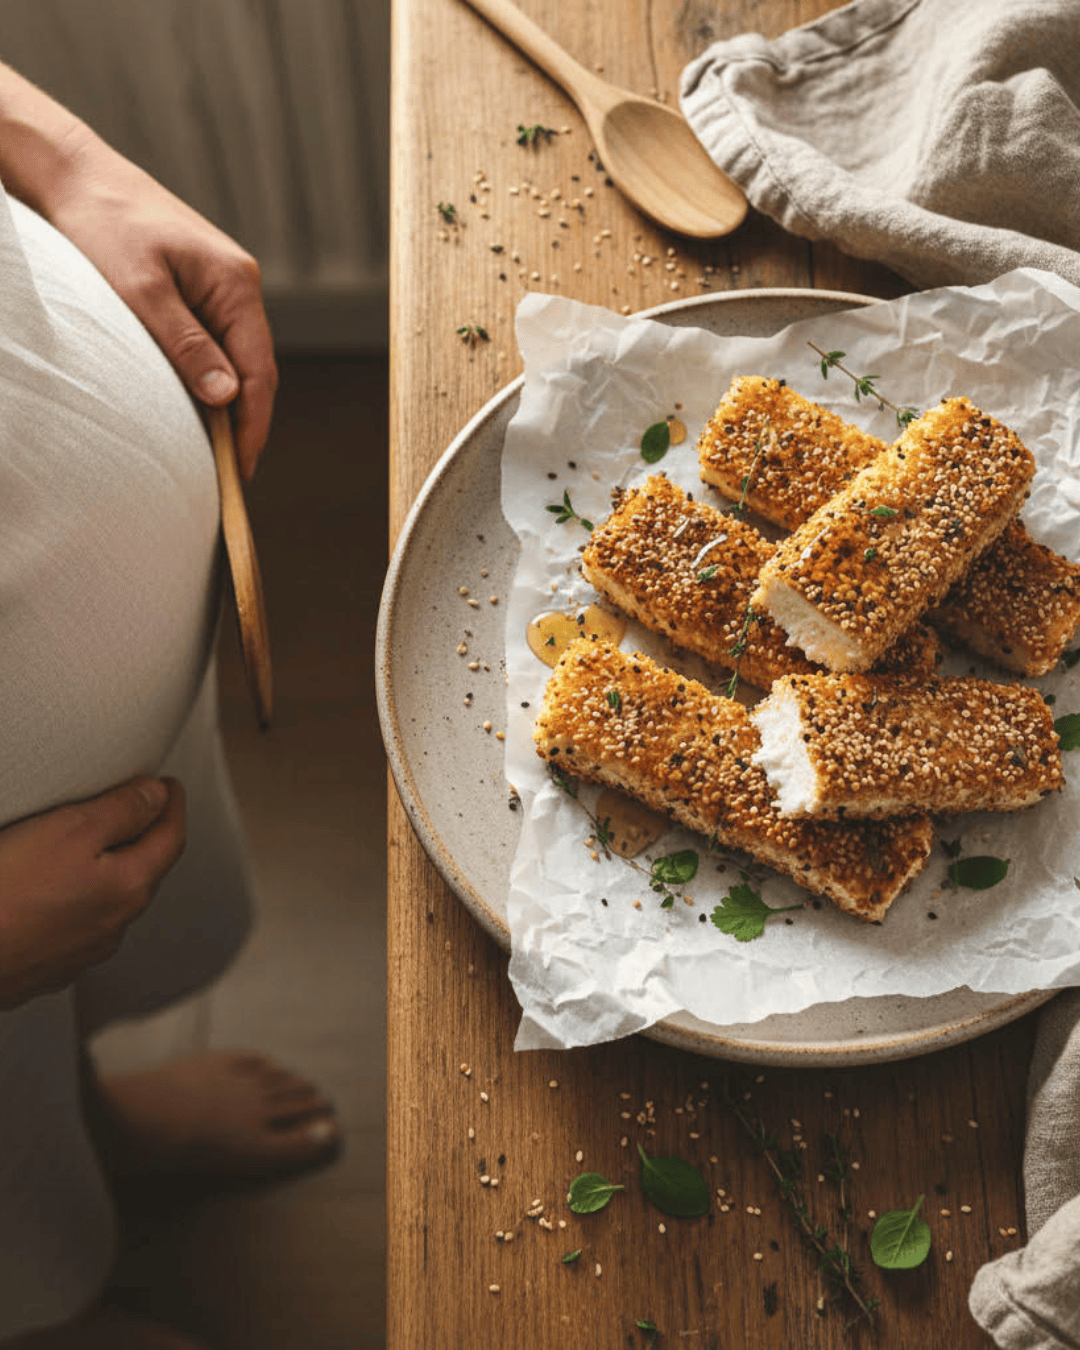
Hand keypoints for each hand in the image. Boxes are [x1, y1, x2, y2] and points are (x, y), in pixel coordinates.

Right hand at [0, 777, 185, 1008]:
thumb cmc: (7, 892)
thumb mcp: (70, 830)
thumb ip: (122, 811)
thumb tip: (158, 795)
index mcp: (129, 888)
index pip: (171, 839)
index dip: (173, 805)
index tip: (170, 785)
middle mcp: (114, 925)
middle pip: (145, 872)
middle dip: (147, 839)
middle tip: (144, 810)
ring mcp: (81, 953)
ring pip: (112, 904)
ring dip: (114, 873)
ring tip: (104, 849)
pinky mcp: (47, 968)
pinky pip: (77, 928)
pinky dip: (79, 902)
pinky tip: (59, 893)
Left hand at [46, 133, 277, 478]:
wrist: (72, 174)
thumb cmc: (101, 224)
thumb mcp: (140, 291)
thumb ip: (185, 345)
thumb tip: (227, 397)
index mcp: (236, 284)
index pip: (259, 370)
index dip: (252, 424)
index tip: (240, 469)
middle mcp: (237, 287)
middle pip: (254, 369)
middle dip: (244, 423)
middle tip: (228, 474)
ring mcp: (219, 289)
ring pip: (234, 359)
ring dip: (227, 405)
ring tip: (214, 452)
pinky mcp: (197, 290)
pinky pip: (214, 345)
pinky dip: (209, 380)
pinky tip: (197, 407)